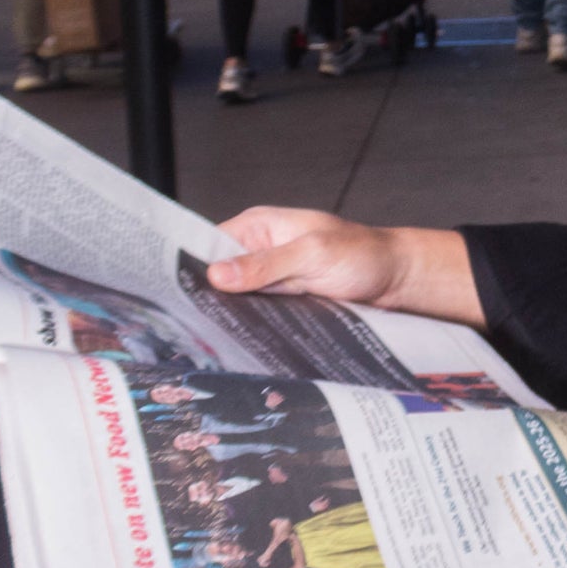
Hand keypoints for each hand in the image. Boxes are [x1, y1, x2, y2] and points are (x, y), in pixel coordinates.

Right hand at [210, 208, 483, 327]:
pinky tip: (238, 341)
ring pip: (237, 297)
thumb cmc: (362, 256)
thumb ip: (266, 265)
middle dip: (206, 297)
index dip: (189, 266)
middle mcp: (260, 248)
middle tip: (186, 326)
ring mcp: (272, 276)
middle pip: (219, 274)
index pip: (209, 243)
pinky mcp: (284, 299)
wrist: (397, 278)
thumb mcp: (312, 255)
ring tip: (205, 339)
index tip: (169, 294)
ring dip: (229, 314)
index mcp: (260, 226)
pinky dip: (251, 324)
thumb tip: (216, 274)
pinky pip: (258, 312)